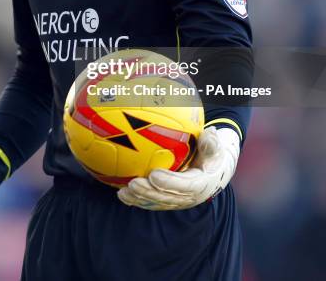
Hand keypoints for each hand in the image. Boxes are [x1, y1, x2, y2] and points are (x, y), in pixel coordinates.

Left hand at [117, 126, 239, 210]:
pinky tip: (121, 194)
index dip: (169, 182)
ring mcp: (177, 202)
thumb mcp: (216, 148)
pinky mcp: (168, 202)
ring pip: (156, 203)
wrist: (213, 171)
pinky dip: (137, 200)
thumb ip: (211, 143)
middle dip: (149, 193)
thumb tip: (210, 132)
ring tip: (123, 193)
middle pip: (166, 198)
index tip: (154, 175)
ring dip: (139, 199)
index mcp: (201, 184)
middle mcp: (189, 198)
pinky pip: (151, 203)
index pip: (184, 186)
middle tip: (133, 184)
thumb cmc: (211, 155)